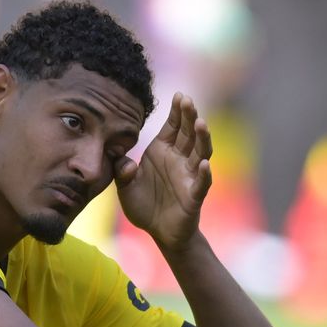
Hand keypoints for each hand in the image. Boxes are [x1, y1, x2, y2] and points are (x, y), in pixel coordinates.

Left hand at [114, 92, 212, 250]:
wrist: (158, 231)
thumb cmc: (144, 204)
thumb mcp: (124, 186)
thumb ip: (121, 171)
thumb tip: (126, 162)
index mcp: (163, 151)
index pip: (173, 126)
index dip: (178, 111)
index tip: (180, 95)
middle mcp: (180, 159)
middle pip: (188, 134)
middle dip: (190, 117)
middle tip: (188, 101)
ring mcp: (190, 176)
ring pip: (200, 153)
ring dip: (202, 139)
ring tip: (201, 124)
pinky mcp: (194, 195)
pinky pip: (201, 183)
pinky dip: (204, 173)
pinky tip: (204, 164)